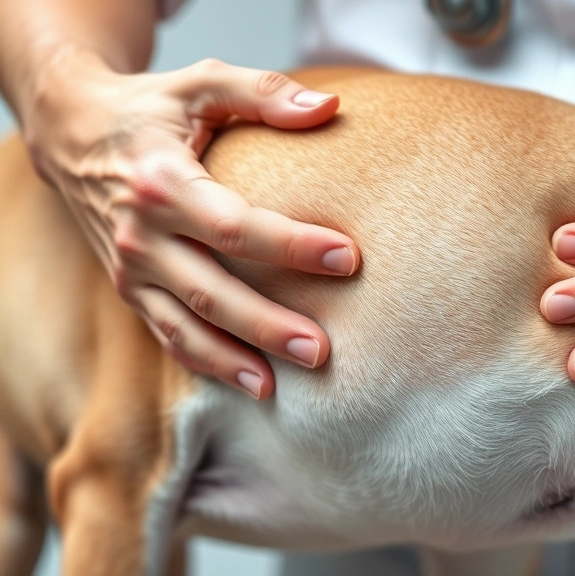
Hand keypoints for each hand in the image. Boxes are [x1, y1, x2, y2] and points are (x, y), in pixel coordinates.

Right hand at [25, 50, 359, 398]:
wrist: (69, 131)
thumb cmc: (148, 107)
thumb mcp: (199, 83)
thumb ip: (262, 92)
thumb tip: (328, 107)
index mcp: (161, 182)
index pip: (234, 225)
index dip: (292, 245)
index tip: (347, 258)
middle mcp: (139, 234)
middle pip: (212, 291)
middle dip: (267, 325)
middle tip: (321, 349)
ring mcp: (130, 268)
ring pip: (186, 327)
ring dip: (234, 361)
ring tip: (283, 386)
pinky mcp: (128, 288)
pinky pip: (168, 335)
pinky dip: (207, 364)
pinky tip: (252, 382)